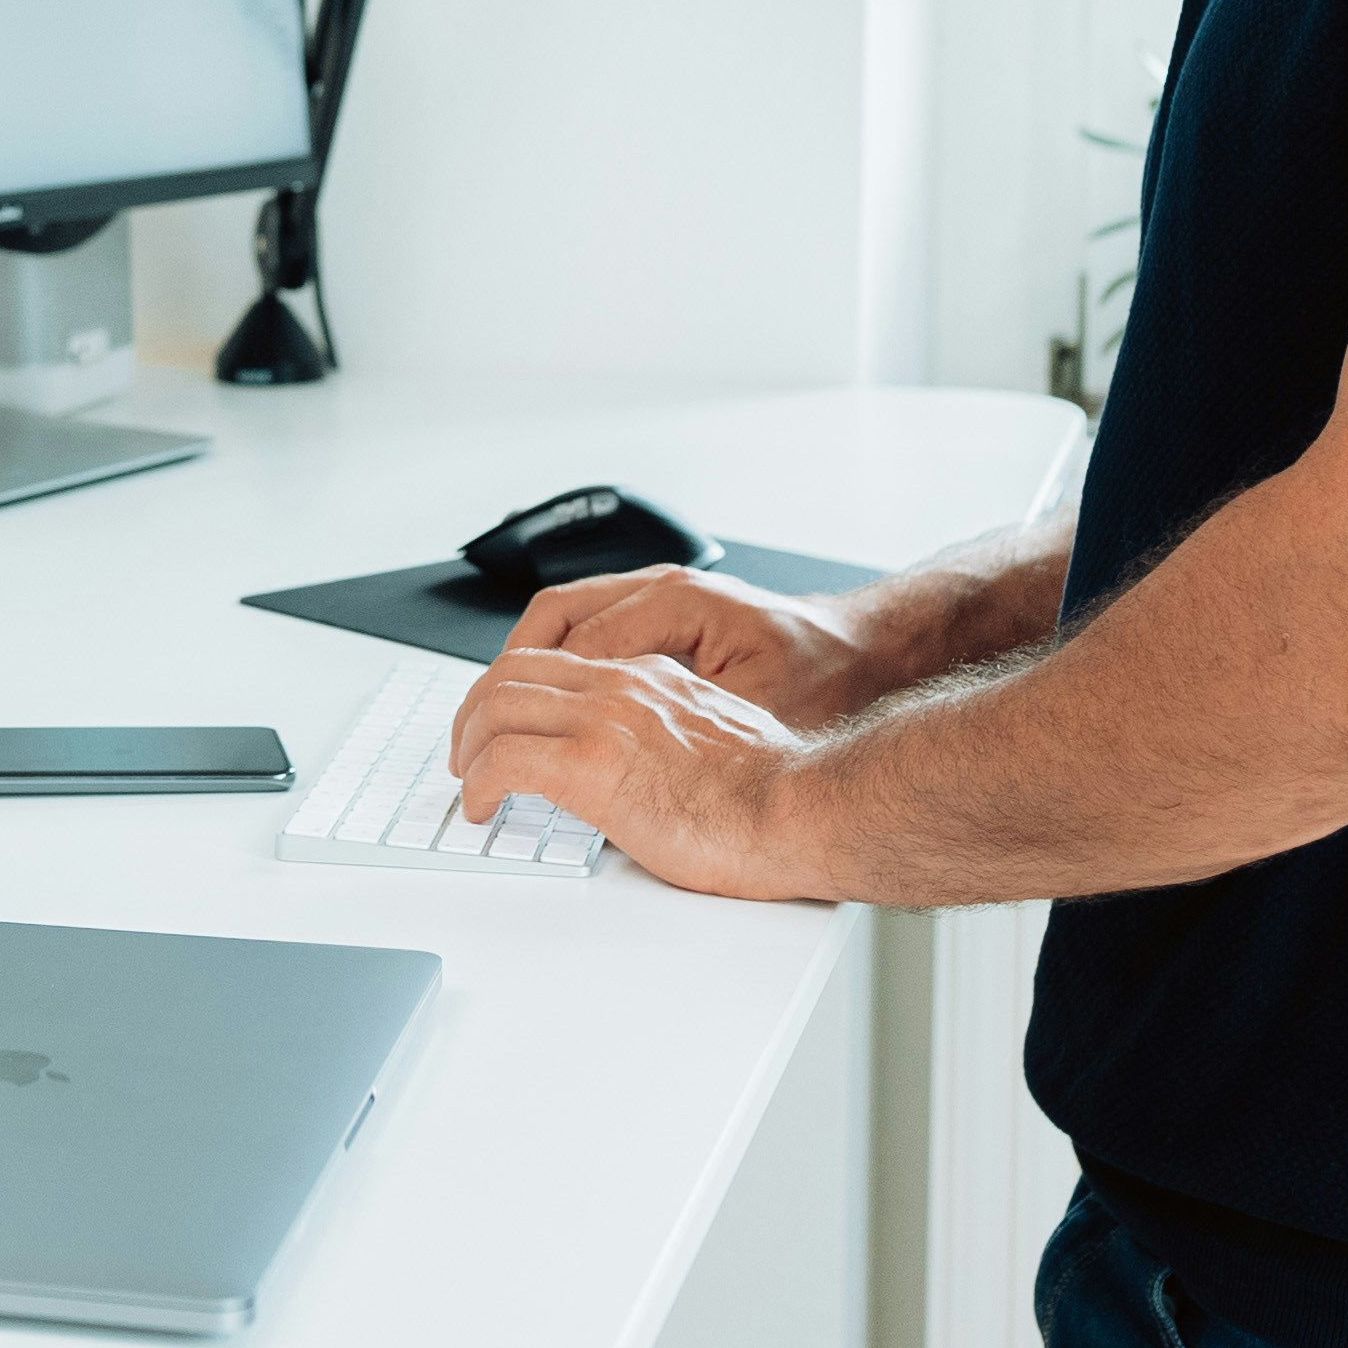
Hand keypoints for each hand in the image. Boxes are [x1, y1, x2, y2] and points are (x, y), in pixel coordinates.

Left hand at [447, 649, 816, 898]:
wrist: (800, 808)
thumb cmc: (775, 793)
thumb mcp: (715, 740)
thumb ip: (671, 738)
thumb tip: (645, 771)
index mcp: (651, 677)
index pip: (557, 661)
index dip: (514, 690)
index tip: (503, 724)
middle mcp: (623, 686)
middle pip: (512, 671)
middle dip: (474, 710)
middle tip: (466, 751)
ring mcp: (605, 721)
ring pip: (498, 704)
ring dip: (469, 744)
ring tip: (468, 782)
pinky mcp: (594, 766)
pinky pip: (506, 761)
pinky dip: (480, 784)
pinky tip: (483, 809)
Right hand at [502, 565, 878, 727]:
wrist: (869, 653)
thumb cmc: (824, 678)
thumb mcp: (752, 715)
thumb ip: (679, 730)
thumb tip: (615, 756)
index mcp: (676, 603)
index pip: (571, 642)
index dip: (527, 697)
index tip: (499, 744)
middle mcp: (661, 590)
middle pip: (551, 619)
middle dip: (506, 676)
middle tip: (478, 733)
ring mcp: (661, 599)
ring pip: (564, 621)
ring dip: (528, 668)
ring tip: (500, 722)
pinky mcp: (667, 620)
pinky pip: (591, 632)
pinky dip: (560, 666)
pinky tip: (553, 709)